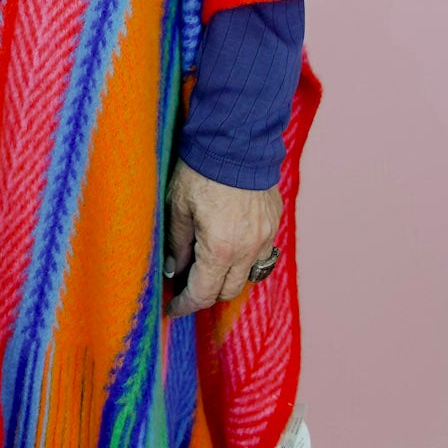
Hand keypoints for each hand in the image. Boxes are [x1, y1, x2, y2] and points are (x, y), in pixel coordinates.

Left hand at [162, 159, 281, 318]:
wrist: (236, 139)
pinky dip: (244, 257)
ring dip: (227, 276)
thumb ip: (177, 243)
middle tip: (186, 284)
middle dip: (206, 293)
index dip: (185, 305)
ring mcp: (265, 236)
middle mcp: (248, 249)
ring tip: (207, 266)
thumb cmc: (201, 170)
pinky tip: (229, 245)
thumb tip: (174, 269)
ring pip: (247, 274)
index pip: (203, 293)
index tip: (173, 308)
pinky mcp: (274, 222)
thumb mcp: (178, 206)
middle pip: (228, 291)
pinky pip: (261, 253)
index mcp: (221, 248)